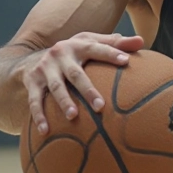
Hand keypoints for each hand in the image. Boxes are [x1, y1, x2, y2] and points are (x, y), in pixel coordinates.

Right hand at [24, 32, 143, 134]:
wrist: (33, 57)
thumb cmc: (74, 53)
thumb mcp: (91, 43)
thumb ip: (116, 43)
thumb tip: (141, 41)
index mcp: (78, 45)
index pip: (97, 48)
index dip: (111, 54)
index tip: (126, 62)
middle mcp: (60, 55)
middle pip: (76, 74)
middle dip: (87, 89)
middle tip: (100, 106)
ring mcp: (44, 68)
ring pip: (55, 87)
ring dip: (64, 102)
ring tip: (73, 116)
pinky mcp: (31, 81)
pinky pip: (34, 100)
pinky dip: (38, 115)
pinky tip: (46, 130)